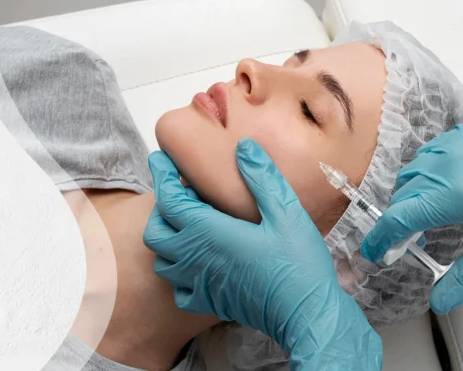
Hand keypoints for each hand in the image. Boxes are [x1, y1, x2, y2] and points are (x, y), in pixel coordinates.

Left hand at [144, 138, 381, 369]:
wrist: (306, 314)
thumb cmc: (299, 263)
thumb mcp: (286, 211)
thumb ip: (261, 178)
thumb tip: (243, 147)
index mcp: (210, 232)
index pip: (169, 200)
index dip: (161, 175)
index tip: (160, 157)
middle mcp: (196, 258)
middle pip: (156, 230)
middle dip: (162, 207)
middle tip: (182, 192)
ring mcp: (200, 283)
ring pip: (162, 260)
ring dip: (168, 238)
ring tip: (189, 224)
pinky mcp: (209, 302)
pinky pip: (178, 289)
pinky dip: (178, 273)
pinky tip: (199, 262)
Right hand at [361, 118, 462, 313]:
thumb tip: (441, 299)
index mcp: (451, 193)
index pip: (398, 218)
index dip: (380, 238)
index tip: (376, 250)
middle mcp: (448, 163)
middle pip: (403, 194)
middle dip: (399, 219)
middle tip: (408, 240)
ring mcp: (458, 142)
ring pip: (416, 168)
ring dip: (413, 193)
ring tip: (430, 212)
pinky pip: (435, 149)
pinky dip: (430, 169)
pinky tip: (449, 182)